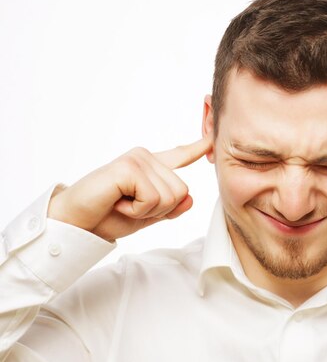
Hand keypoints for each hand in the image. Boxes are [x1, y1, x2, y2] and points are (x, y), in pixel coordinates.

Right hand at [48, 138, 211, 240]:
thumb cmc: (108, 217)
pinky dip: (137, 210)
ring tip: (122, 203)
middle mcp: (147, 157)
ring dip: (147, 210)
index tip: (214, 136)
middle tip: (130, 206)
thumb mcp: (147, 215)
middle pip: (182, 191)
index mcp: (152, 166)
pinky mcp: (129, 167)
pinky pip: (153, 198)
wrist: (78, 225)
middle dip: (160, 209)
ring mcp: (138, 159)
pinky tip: (117, 202)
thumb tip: (191, 199)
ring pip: (171, 196)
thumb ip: (170, 208)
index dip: (199, 148)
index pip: (181, 155)